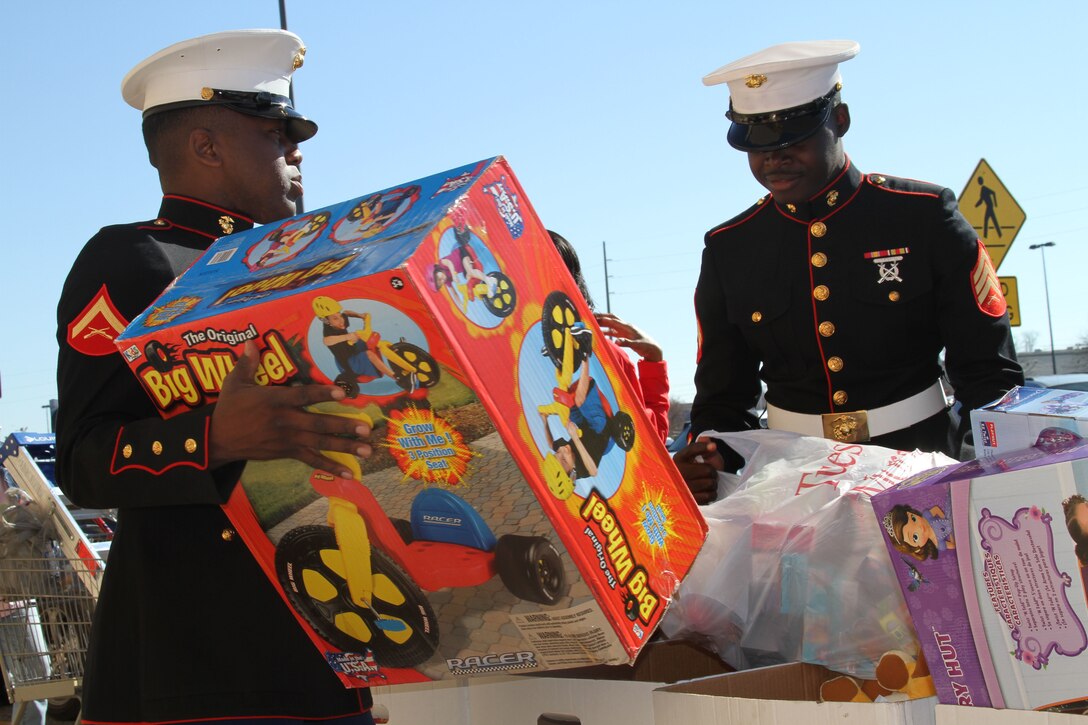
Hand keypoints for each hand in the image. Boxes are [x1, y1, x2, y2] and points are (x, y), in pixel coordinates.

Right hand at [209, 342, 372, 476]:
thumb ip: (247, 363)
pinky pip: (311, 461)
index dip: (322, 394)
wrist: (217, 440)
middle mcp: (284, 421)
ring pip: (319, 444)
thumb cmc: (229, 408)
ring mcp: (287, 439)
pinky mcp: (287, 453)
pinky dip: (330, 467)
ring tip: (367, 450)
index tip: (342, 392)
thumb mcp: (235, 382)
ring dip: (345, 447)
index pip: (302, 396)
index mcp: (274, 400)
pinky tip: (349, 474)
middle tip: (366, 428)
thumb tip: (249, 340)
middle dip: (343, 427)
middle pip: (318, 424)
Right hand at [593, 313, 661, 361]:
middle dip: (602, 317)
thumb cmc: (646, 346)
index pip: (614, 321)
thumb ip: (627, 343)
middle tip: (591, 317)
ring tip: (593, 324)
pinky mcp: (625, 335)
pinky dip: (607, 331)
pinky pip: (614, 331)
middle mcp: (626, 327)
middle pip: (611, 319)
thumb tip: (617, 342)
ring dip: (603, 324)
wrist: (653, 348)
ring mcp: (625, 330)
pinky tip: (601, 333)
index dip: (604, 319)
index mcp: (628, 327)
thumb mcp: (637, 345)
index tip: (594, 318)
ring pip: (611, 325)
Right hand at [672, 438, 724, 504]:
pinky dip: (711, 494)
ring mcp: (682, 487)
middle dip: (713, 472)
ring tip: (707, 482)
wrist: (682, 486)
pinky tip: (706, 491)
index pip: (692, 450)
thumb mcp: (695, 455)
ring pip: (710, 483)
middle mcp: (677, 472)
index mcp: (678, 458)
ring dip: (713, 483)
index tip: (713, 447)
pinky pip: (709, 496)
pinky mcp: (688, 500)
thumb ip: (702, 446)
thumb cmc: (692, 468)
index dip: (703, 447)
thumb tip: (709, 443)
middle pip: (708, 470)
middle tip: (709, 474)